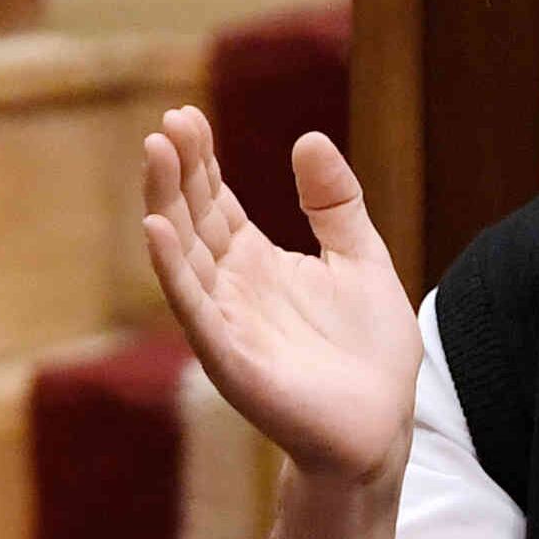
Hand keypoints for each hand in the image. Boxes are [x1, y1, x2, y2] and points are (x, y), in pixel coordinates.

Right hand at [141, 107, 418, 486]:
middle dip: (178, 172)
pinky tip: (157, 230)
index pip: (217, 203)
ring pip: (185, 257)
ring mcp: (228, 323)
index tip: (184, 115)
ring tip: (155, 155)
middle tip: (167, 123)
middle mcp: (233, 289)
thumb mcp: (360, 257)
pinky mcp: (233, 360)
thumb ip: (335, 204)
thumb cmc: (369, 348)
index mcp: (259, 264)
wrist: (382, 424)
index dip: (200, 161)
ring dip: (166, 206)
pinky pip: (196, 311)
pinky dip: (174, 271)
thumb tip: (308, 138)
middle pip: (194, 220)